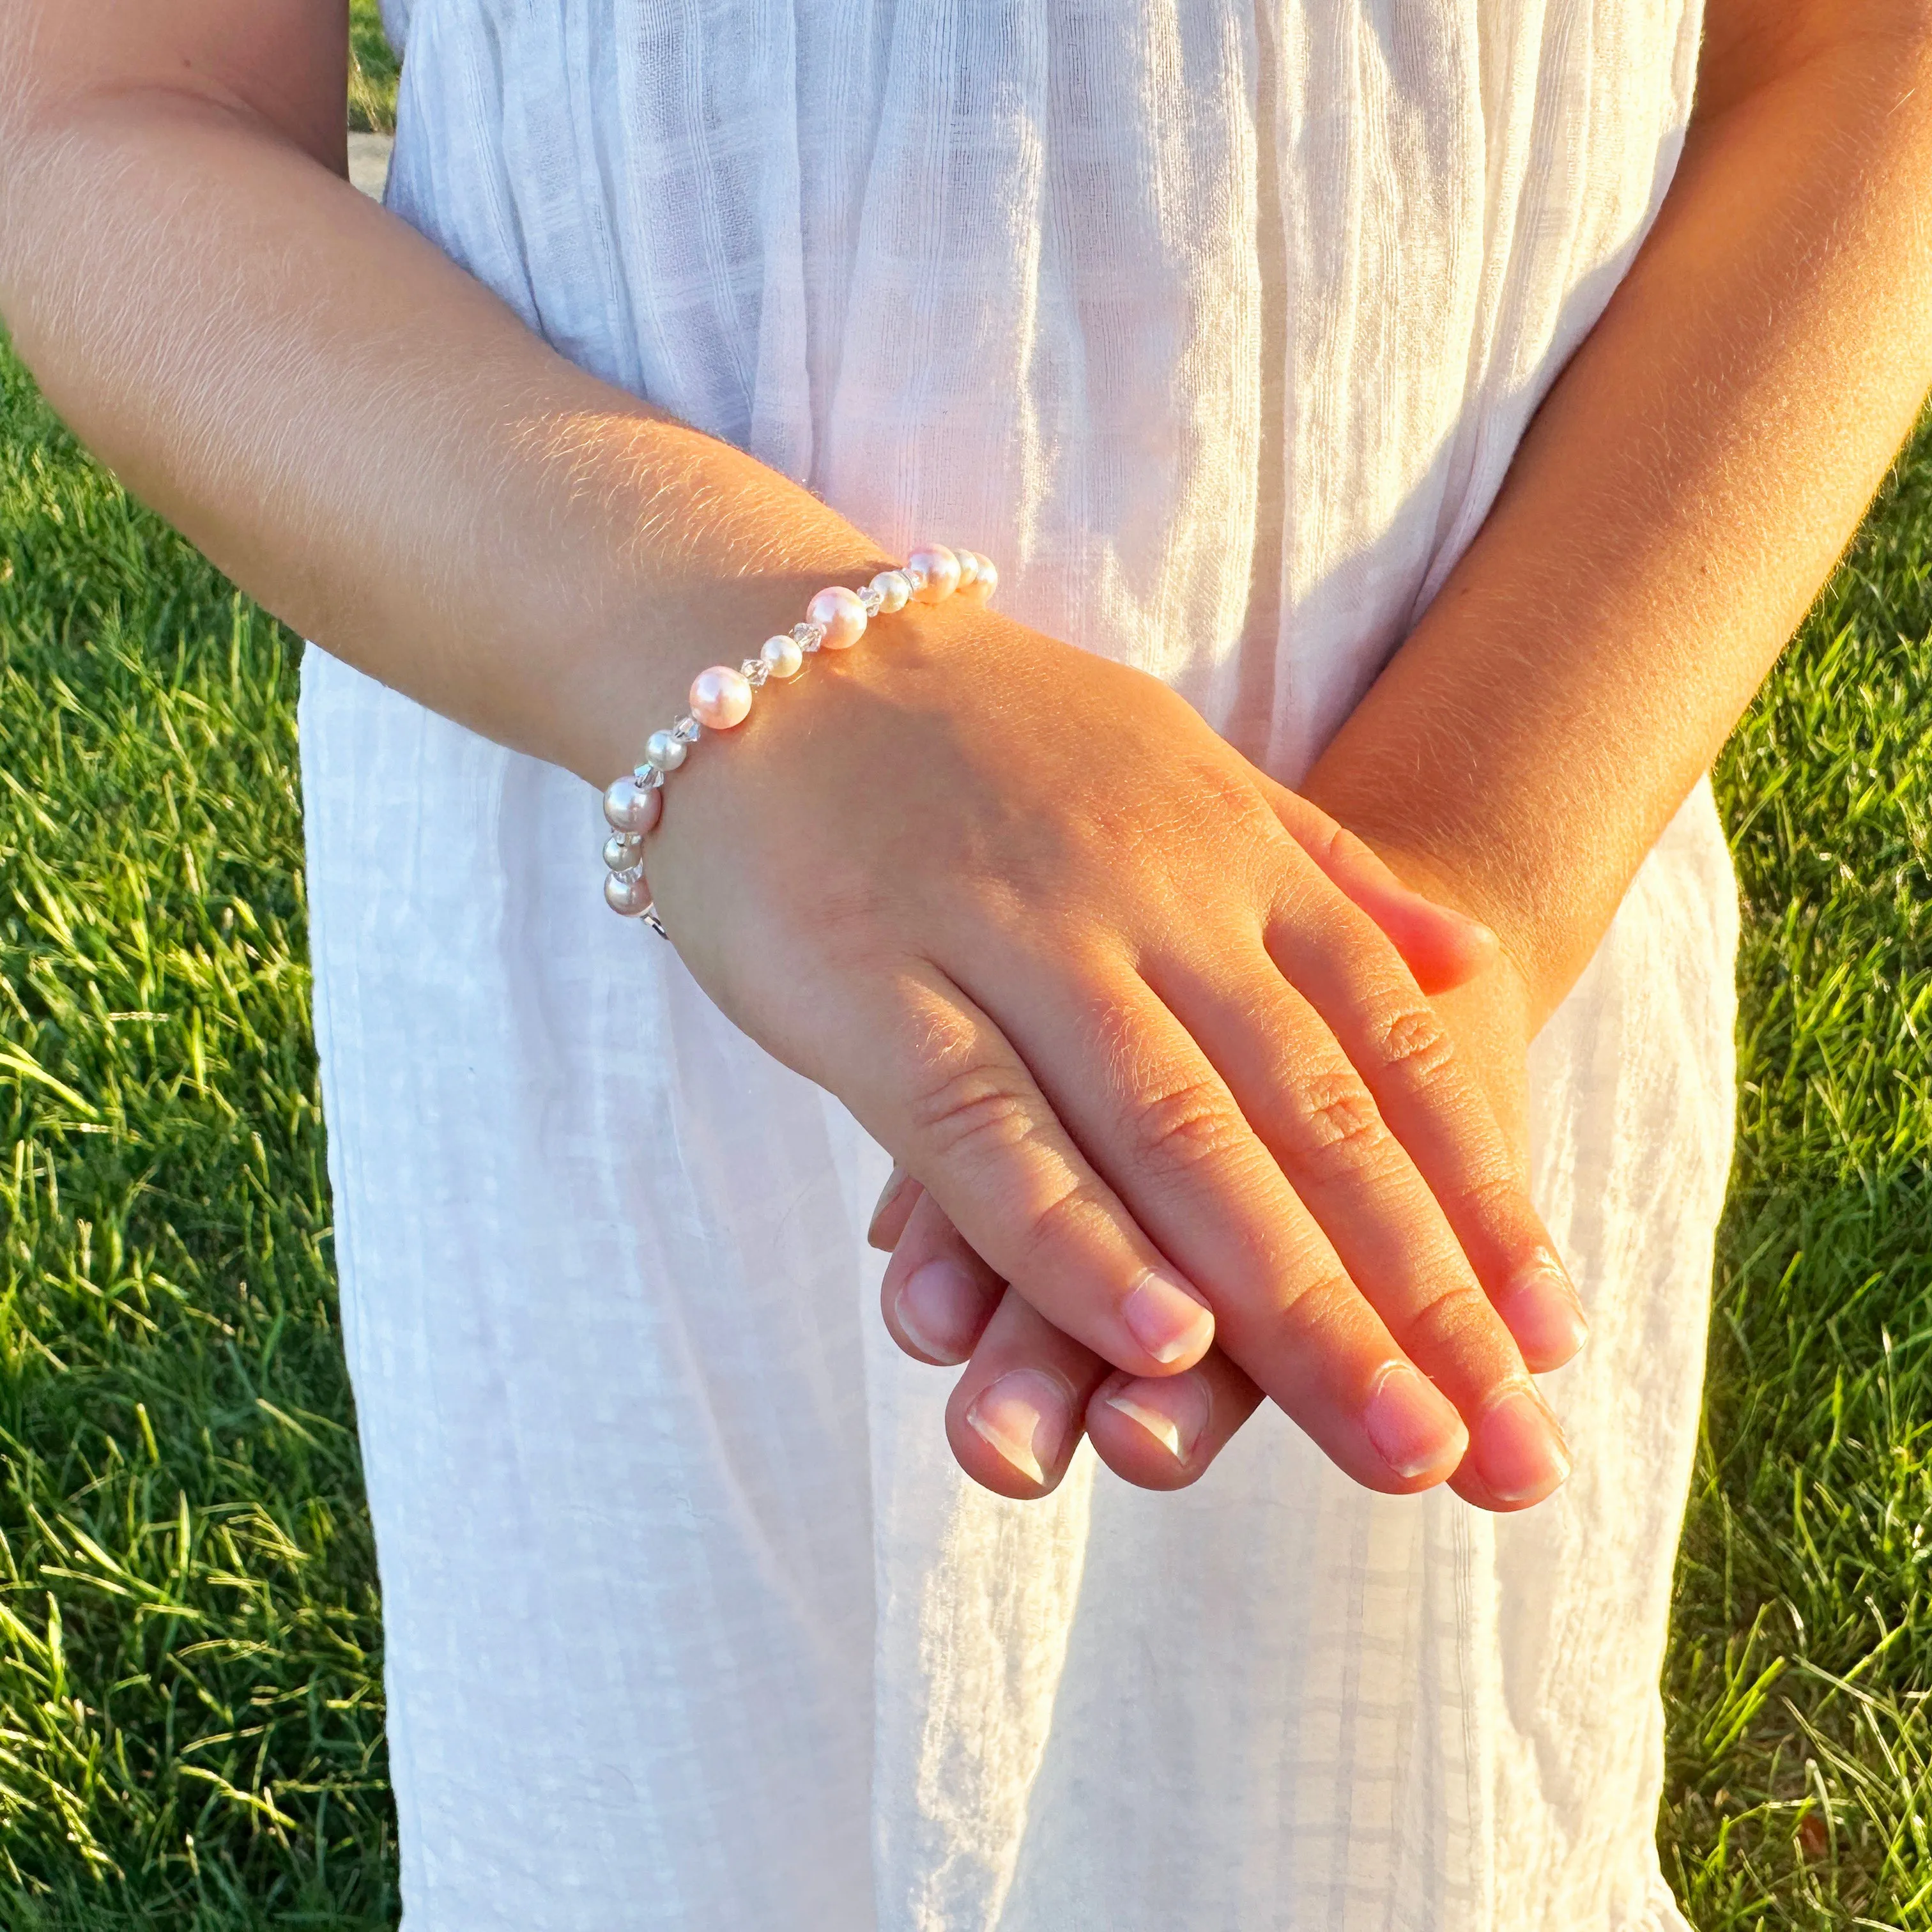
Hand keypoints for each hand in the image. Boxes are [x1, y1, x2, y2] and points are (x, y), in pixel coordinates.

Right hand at [645, 586, 1575, 1500]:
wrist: (776, 658)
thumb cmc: (991, 739)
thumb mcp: (1187, 768)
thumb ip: (1324, 872)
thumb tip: (1474, 956)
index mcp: (1226, 855)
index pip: (1387, 1044)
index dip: (1476, 1197)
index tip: (1553, 1337)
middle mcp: (1146, 899)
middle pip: (1310, 1116)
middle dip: (1419, 1293)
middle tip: (1509, 1451)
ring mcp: (1011, 940)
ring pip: (1175, 1138)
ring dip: (1295, 1296)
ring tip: (1394, 1435)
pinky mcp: (875, 989)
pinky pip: (987, 1130)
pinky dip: (1077, 1238)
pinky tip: (1162, 1340)